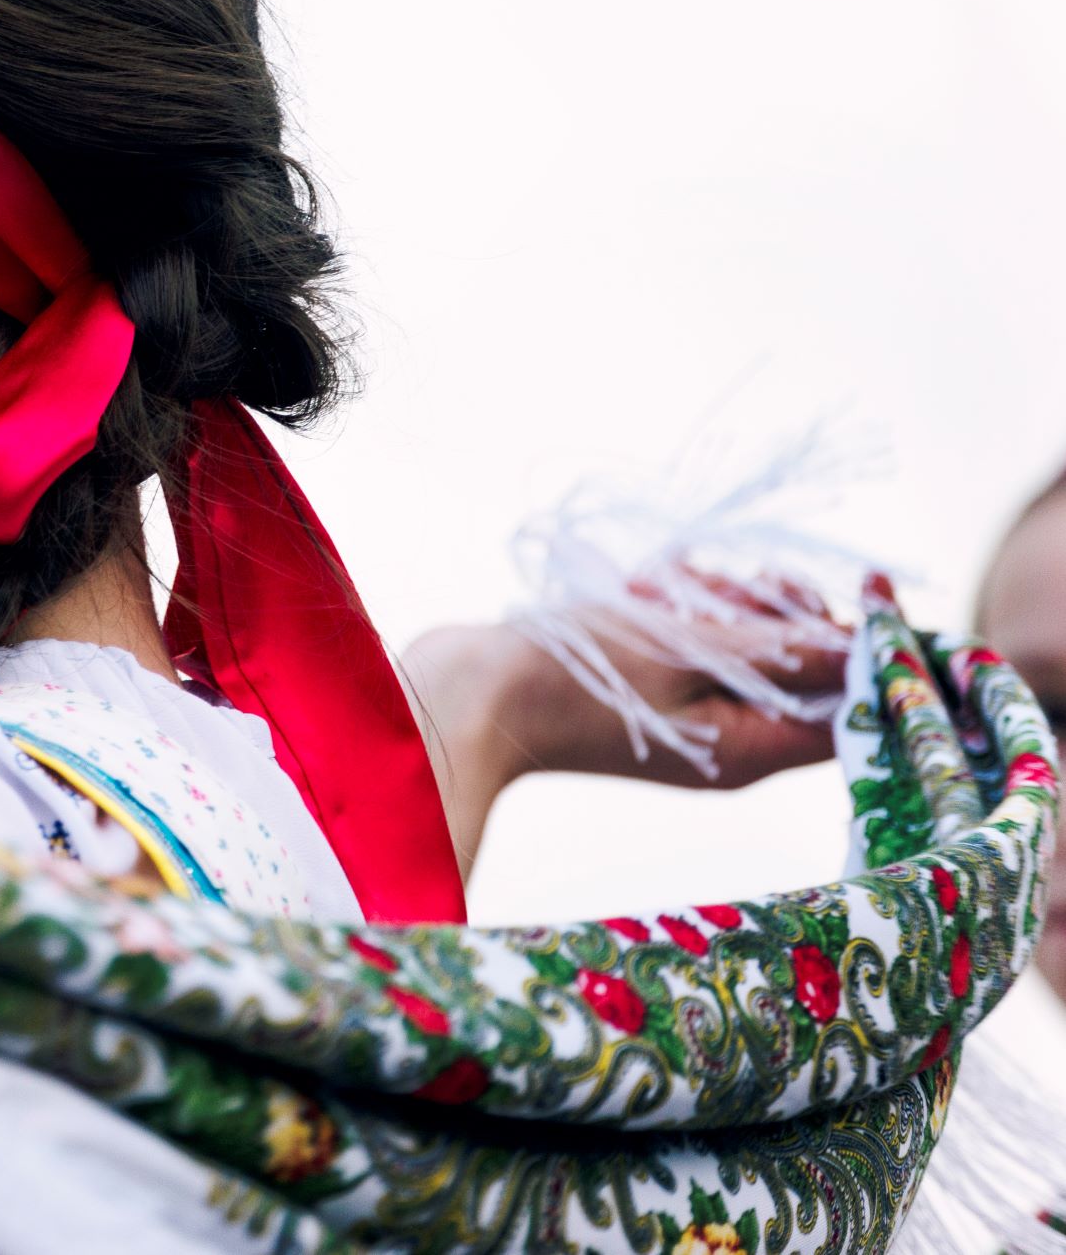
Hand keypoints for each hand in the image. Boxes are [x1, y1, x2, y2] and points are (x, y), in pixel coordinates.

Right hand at [406, 574, 845, 872]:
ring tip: (665, 590)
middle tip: (737, 588)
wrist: (470, 692)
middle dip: (779, 614)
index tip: (859, 584)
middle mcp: (729, 740)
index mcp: (750, 749)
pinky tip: (639, 594)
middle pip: (801, 669)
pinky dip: (676, 609)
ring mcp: (686, 715)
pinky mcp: (647, 689)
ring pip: (745, 644)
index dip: (864, 644)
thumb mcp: (687, 651)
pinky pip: (693, 641)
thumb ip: (783, 649)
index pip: (848, 705)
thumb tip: (864, 645)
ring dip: (720, 603)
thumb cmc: (575, 678)